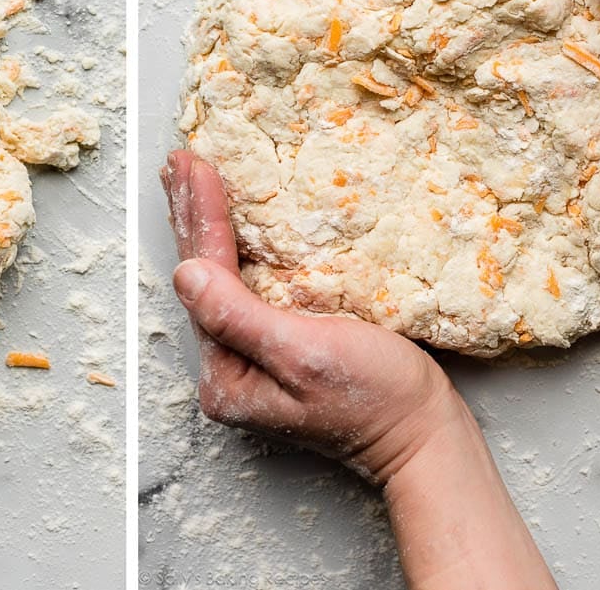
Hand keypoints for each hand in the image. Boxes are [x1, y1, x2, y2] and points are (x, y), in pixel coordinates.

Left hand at [160, 149, 452, 479]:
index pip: (206, 281)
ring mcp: (248, 360)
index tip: (193, 167)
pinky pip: (242, 287)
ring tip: (188, 181)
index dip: (201, 219)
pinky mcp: (273, 348)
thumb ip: (239, 318)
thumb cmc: (377, 399)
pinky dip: (232, 247)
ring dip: (204, 227)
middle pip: (201, 279)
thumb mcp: (305, 355)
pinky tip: (228, 222)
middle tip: (176, 161)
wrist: (423, 436)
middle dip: (190, 216)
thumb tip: (184, 275)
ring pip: (217, 279)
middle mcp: (227, 370)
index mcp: (226, 376)